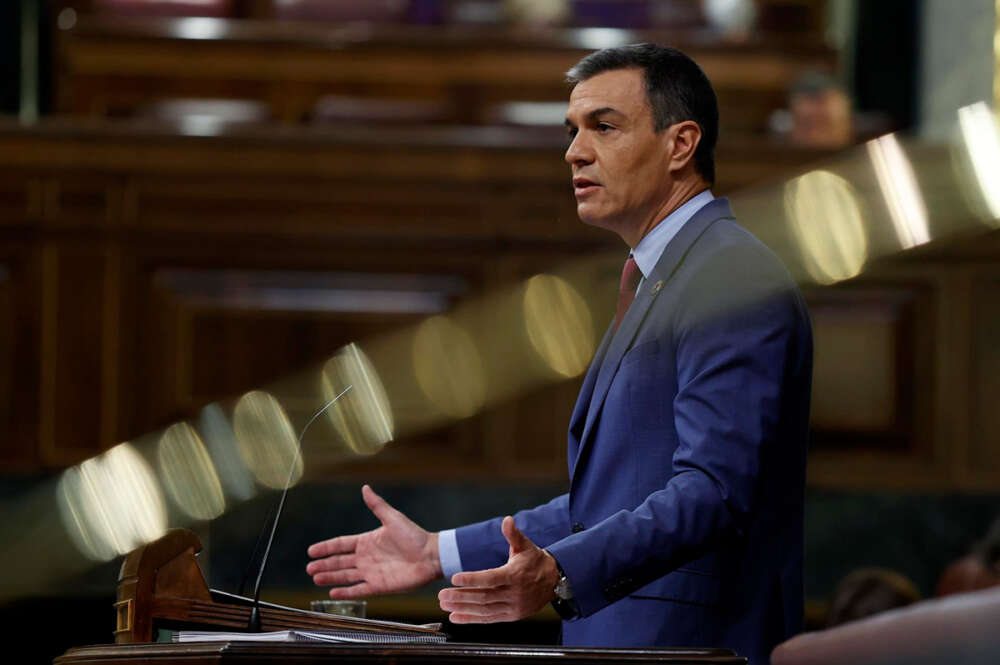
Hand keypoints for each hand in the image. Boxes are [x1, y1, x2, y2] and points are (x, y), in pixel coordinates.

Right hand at [306, 484, 442, 597]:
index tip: (311, 550)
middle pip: (340, 562)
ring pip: (345, 576)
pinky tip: (332, 593)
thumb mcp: (393, 518)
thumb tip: (365, 487)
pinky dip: (346, 592)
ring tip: (315, 579)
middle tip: (309, 568)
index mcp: (368, 541)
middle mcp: (367, 557)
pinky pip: (358, 590)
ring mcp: (371, 572)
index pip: (341, 545)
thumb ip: (377, 505)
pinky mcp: (379, 585)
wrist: (431, 556)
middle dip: (324, 565)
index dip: (326, 547)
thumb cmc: (415, 536)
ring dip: (330, 577)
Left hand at [437, 516, 559, 622]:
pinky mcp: (511, 616)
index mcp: (515, 575)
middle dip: (461, 597)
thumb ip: (513, 534)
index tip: (454, 578)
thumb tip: (507, 520)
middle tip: (442, 595)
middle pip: (483, 597)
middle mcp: (514, 593)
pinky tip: (455, 617)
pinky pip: (488, 619)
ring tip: (445, 604)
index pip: (490, 578)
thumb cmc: (535, 561)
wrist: (555, 581)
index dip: (472, 579)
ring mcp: (513, 607)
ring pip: (484, 610)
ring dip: (462, 609)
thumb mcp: (525, 546)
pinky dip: (471, 619)